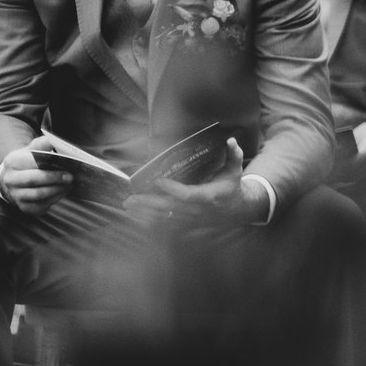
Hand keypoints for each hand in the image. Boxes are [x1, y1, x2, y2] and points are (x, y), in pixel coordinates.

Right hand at [0, 134, 75, 214]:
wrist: (15, 181)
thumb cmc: (28, 163)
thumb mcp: (31, 150)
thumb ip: (41, 144)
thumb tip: (52, 140)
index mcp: (12, 162)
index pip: (31, 162)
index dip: (49, 163)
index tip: (66, 163)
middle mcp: (10, 180)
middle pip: (33, 179)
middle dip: (54, 178)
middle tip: (71, 176)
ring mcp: (16, 195)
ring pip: (38, 194)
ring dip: (57, 189)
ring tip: (69, 184)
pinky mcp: (24, 208)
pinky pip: (42, 205)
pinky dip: (55, 198)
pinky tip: (63, 191)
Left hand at [130, 140, 258, 228]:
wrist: (237, 211)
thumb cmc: (232, 187)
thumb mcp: (235, 171)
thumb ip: (234, 155)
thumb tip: (230, 139)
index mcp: (208, 196)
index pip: (188, 194)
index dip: (172, 189)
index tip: (157, 180)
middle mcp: (197, 210)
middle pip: (169, 208)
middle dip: (148, 203)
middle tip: (130, 199)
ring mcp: (191, 219)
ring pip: (165, 218)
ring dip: (145, 213)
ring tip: (128, 206)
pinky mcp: (187, 224)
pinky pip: (165, 225)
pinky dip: (150, 222)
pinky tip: (136, 217)